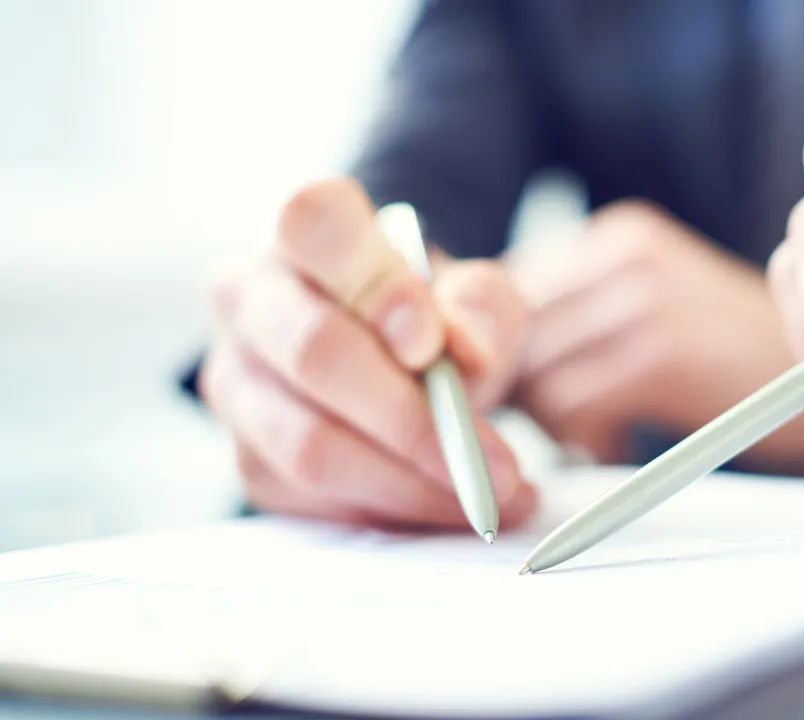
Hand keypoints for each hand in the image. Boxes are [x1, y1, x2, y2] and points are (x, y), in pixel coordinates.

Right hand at [199, 178, 535, 527]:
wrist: (392, 359)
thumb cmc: (430, 317)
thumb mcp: (474, 297)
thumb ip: (482, 310)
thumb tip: (469, 353)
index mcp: (307, 233)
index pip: (313, 222)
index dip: (376, 286)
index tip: (431, 342)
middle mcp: (251, 298)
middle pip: (315, 353)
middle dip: (414, 420)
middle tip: (496, 463)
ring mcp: (238, 381)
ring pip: (311, 444)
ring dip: (413, 483)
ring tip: (491, 496)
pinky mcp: (249, 455)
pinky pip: (314, 499)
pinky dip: (394, 511)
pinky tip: (451, 507)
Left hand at [510, 199, 803, 469]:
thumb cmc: (744, 358)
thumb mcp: (655, 317)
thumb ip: (585, 327)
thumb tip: (495, 379)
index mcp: (615, 238)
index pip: (499, 295)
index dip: (494, 357)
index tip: (508, 400)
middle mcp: (622, 251)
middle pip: (509, 339)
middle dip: (520, 394)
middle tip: (564, 429)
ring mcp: (644, 294)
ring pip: (534, 379)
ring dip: (558, 424)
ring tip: (607, 434)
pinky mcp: (664, 348)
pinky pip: (571, 408)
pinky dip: (589, 441)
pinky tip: (627, 441)